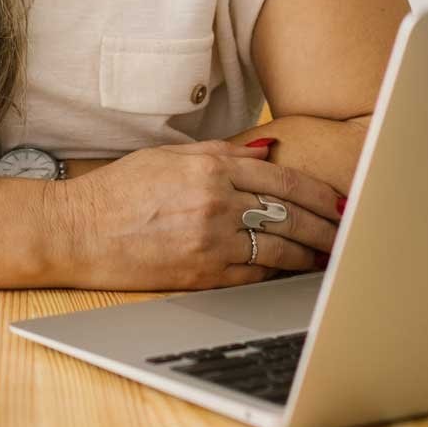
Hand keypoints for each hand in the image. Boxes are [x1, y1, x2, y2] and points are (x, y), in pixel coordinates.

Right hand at [52, 138, 341, 290]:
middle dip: (324, 226)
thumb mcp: (168, 155)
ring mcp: (210, 242)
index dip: (317, 192)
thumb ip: (220, 152)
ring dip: (309, 255)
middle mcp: (216, 203)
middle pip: (289, 215)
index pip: (282, 178)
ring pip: (278, 250)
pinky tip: (290, 274)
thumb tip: (266, 149)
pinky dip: (276, 276)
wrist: (80, 231)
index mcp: (210, 168)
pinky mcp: (201, 275)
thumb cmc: (120, 190)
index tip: (338, 201)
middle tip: (347, 233)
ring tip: (328, 258)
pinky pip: (253, 277)